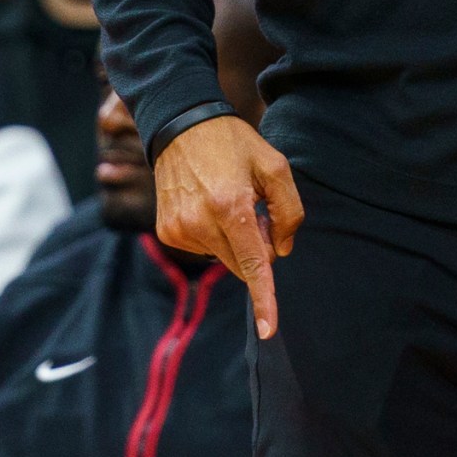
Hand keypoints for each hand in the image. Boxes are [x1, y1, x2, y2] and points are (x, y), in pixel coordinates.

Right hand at [152, 116, 302, 338]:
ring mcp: (179, 230)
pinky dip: (213, 235)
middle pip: (243, 264)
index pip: (254, 263)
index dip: (264, 299)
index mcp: (230, 206)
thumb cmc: (233, 143)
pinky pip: (203, 249)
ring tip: (227, 200)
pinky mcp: (167, 232)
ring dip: (234, 240)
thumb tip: (281, 251)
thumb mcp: (275, 166)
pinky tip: (208, 204)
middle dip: (257, 247)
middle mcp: (200, 223)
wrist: (180, 125)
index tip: (268, 331)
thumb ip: (289, 211)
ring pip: (223, 258)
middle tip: (255, 209)